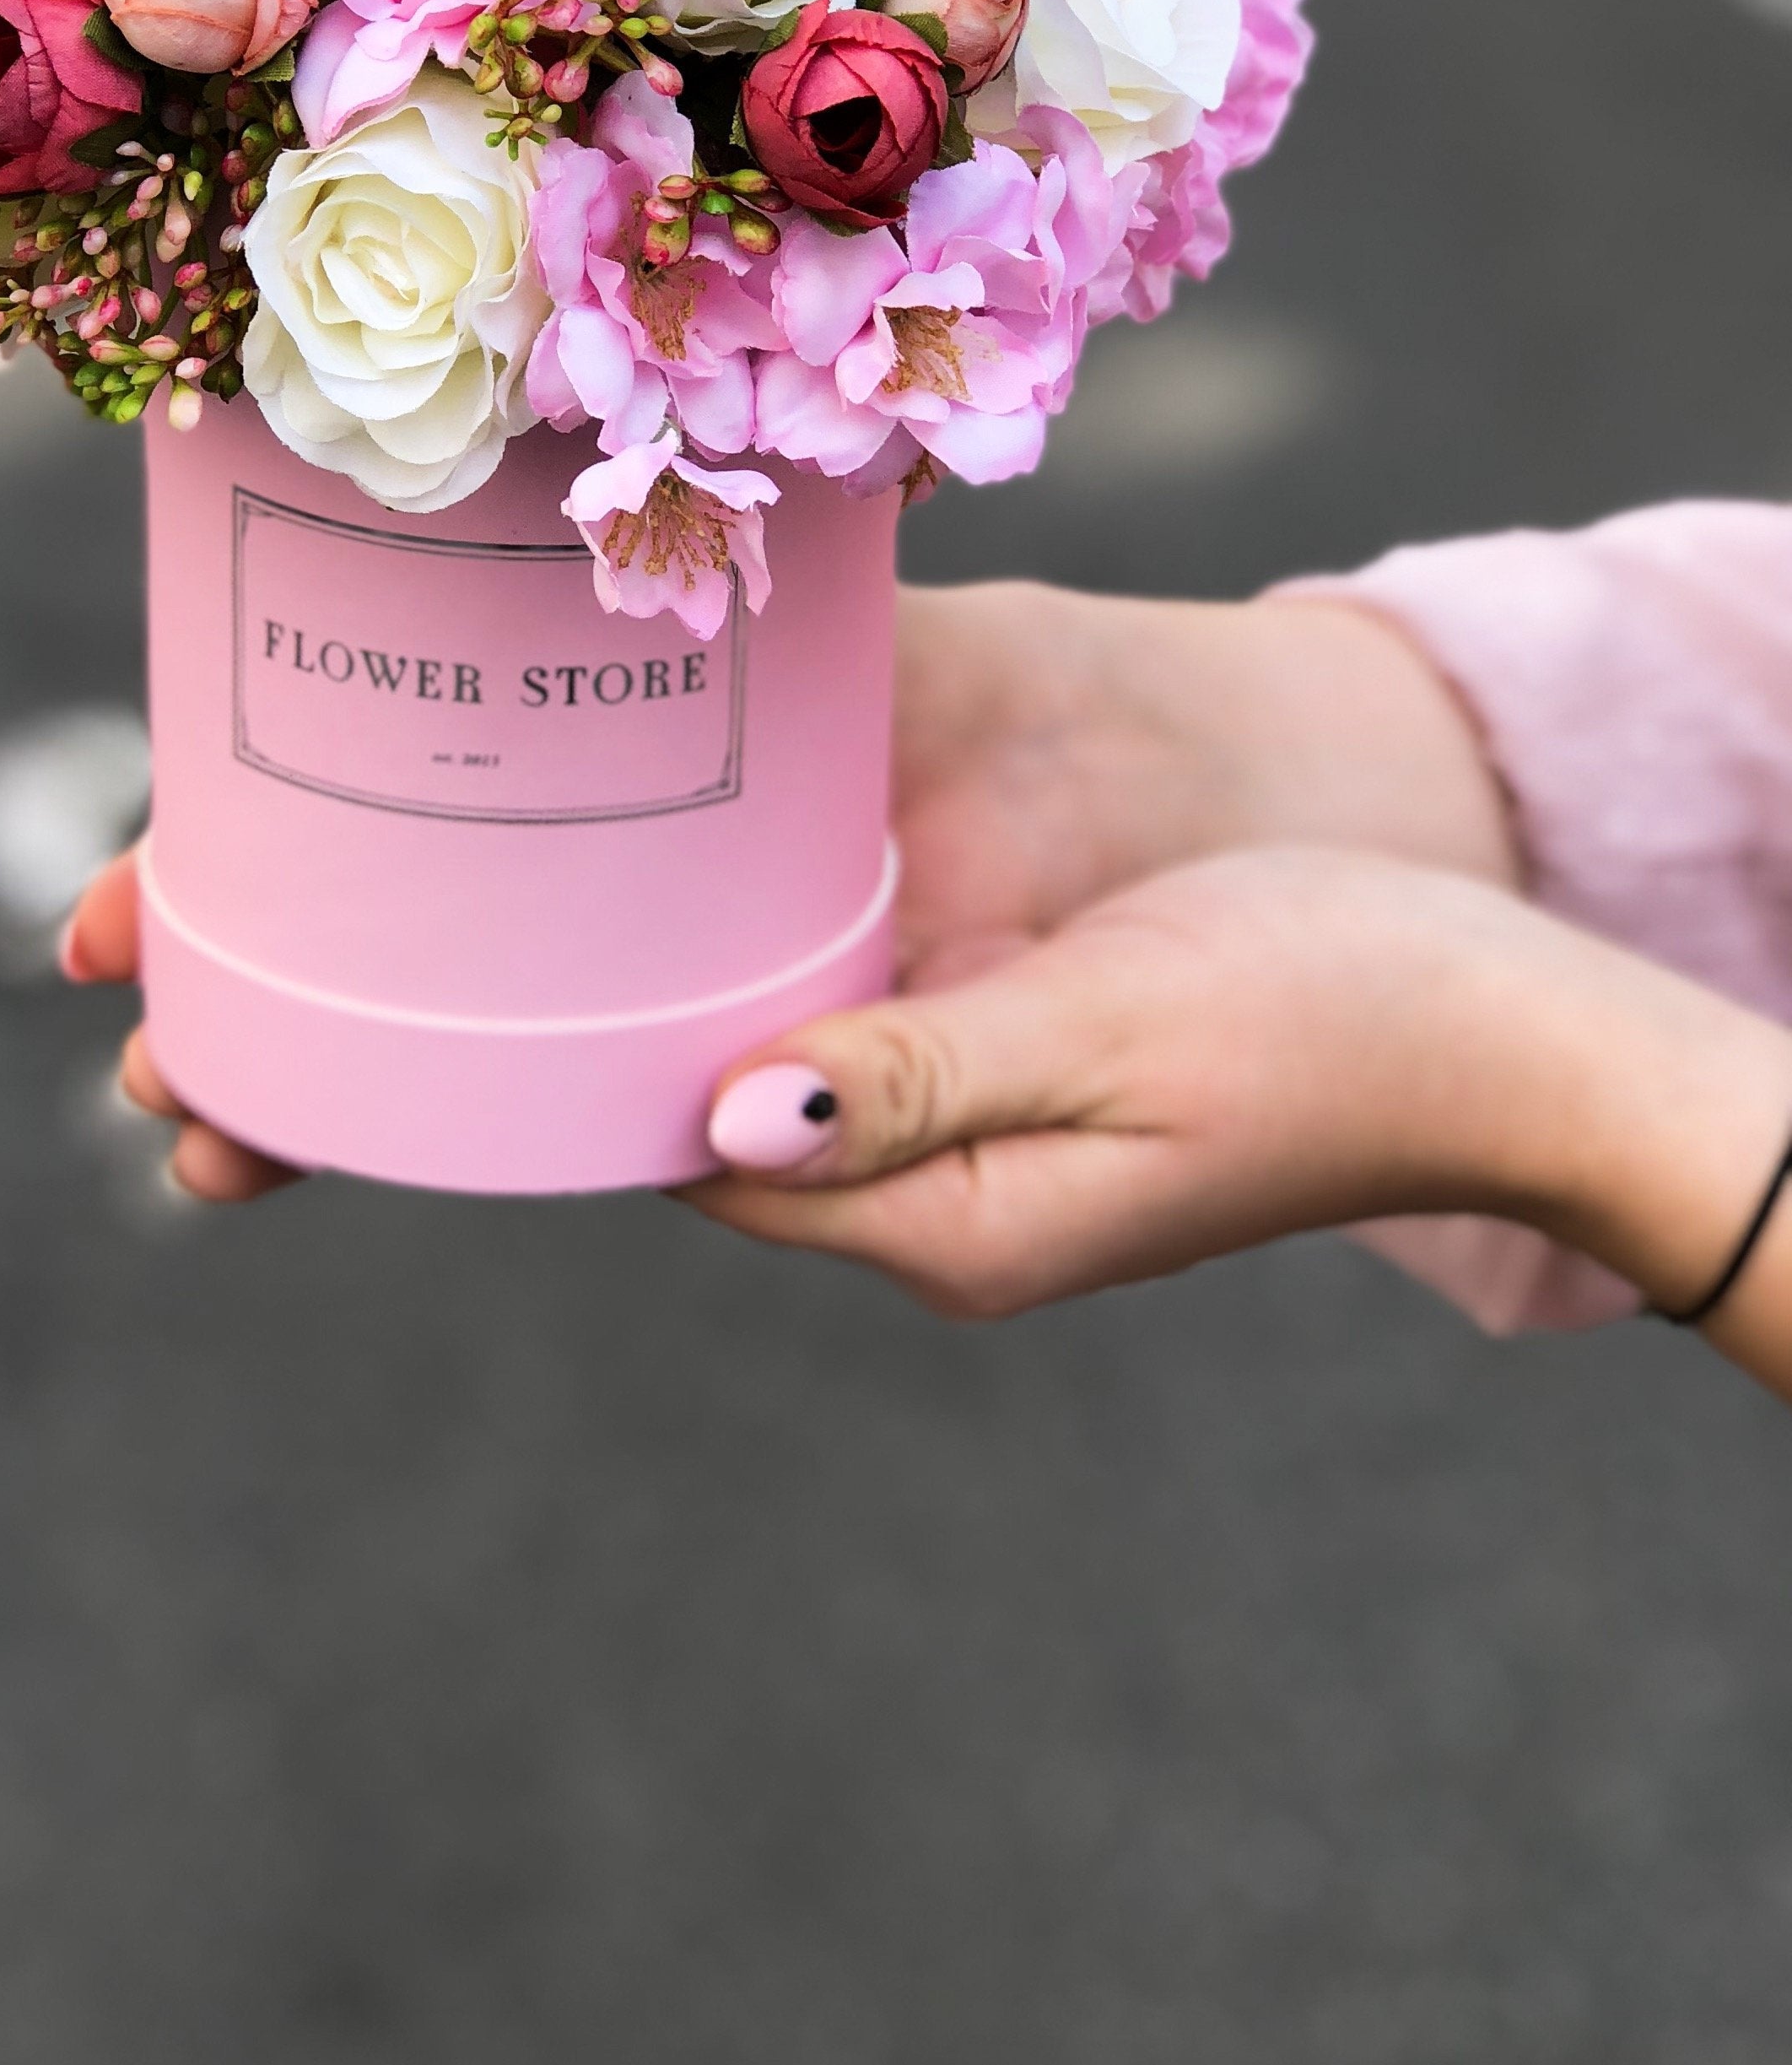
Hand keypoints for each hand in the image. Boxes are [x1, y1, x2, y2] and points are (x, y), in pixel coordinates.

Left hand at [61, 577, 1518, 1202]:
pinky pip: (714, 851)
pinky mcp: (910, 858)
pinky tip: (456, 752)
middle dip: (330, 1014)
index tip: (190, 1069)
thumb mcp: (1125, 1051)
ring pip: (594, 946)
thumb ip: (923, 1086)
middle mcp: (825, 1080)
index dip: (381, 1103)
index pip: (561, 1141)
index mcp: (866, 1183)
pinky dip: (582, 811)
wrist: (1488, 961)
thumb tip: (711, 1125)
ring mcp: (858, 968)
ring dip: (419, 904)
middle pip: (532, 1046)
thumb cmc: (1340, 1023)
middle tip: (103, 965)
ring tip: (206, 859)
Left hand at [688, 845, 1791, 1401]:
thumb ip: (919, 1074)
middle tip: (589, 842)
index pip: (709, 1170)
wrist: (1505, 1027)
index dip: (621, 1057)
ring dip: (748, 973)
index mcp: (956, 1232)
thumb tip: (729, 1119)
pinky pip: (882, 1039)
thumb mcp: (1107, 1027)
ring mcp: (990, 1164)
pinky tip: (800, 864)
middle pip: (737, 1126)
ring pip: (807, 1072)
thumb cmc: (1329, 1012)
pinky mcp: (1029, 1098)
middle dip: (666, 1008)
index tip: (558, 927)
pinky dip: (835, 962)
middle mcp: (951, 1221)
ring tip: (667, 833)